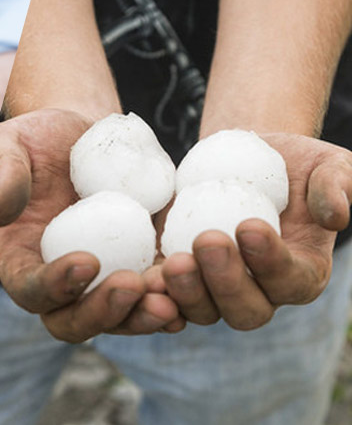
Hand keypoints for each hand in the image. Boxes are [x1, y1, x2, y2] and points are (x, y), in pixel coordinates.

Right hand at [0, 108, 183, 342]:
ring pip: (119, 320)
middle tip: (134, 285)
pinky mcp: (137, 269)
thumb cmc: (41, 138)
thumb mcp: (13, 144)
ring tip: (170, 298)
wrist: (86, 135)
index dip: (55, 286)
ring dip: (143, 316)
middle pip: (74, 322)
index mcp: (21, 261)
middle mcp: (58, 283)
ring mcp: (101, 282)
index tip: (87, 260)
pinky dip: (174, 299)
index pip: (31, 290)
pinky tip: (194, 285)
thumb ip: (2, 174)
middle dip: (104, 312)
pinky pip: (153, 298)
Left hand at [161, 133, 351, 329]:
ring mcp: (214, 292)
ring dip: (186, 292)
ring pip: (202, 311)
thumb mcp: (327, 165)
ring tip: (172, 262)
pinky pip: (166, 299)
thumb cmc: (290, 165)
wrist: (238, 162)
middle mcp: (259, 293)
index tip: (249, 226)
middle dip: (226, 281)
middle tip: (207, 241)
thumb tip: (335, 216)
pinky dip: (153, 295)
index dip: (271, 261)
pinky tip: (141, 278)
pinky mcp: (179, 280)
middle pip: (245, 310)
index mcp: (301, 274)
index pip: (290, 281)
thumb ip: (337, 185)